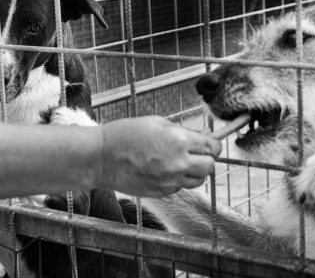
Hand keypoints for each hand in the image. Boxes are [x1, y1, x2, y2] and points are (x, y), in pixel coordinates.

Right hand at [98, 116, 221, 196]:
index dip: (213, 145)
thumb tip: (198, 137)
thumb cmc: (124, 135)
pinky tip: (162, 170)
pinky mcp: (161, 192)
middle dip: (206, 159)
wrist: (101, 158)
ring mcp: (170, 180)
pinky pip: (179, 187)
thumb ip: (180, 131)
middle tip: (195, 153)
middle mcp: (179, 163)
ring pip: (198, 181)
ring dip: (194, 172)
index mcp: (179, 141)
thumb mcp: (156, 122)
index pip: (213, 148)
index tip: (209, 144)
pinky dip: (177, 180)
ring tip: (179, 163)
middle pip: (210, 167)